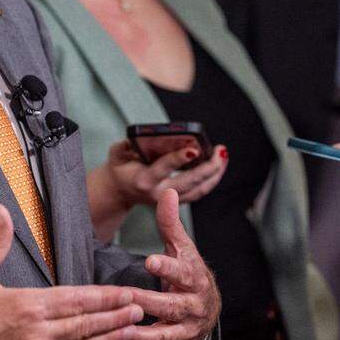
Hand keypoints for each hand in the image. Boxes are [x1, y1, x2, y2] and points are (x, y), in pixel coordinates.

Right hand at [0, 204, 146, 339]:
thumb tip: (0, 209)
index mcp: (24, 307)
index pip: (76, 300)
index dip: (105, 296)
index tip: (126, 292)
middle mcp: (34, 336)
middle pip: (85, 325)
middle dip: (116, 316)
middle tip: (141, 308)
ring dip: (108, 339)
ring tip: (130, 331)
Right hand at [103, 140, 226, 205]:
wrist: (119, 191)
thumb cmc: (120, 168)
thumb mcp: (116, 154)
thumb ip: (124, 146)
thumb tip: (137, 138)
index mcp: (144, 180)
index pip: (163, 168)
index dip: (178, 159)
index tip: (193, 149)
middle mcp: (159, 193)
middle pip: (189, 182)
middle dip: (208, 167)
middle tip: (220, 151)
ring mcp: (169, 200)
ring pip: (199, 189)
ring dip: (215, 174)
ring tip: (223, 155)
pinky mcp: (178, 200)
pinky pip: (199, 192)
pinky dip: (211, 179)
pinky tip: (219, 166)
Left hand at [112, 189, 219, 339]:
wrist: (208, 306)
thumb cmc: (189, 272)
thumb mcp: (182, 247)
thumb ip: (170, 223)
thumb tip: (167, 190)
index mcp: (195, 279)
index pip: (184, 272)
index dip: (168, 266)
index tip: (150, 259)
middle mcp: (193, 308)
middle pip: (171, 307)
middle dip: (147, 303)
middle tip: (124, 299)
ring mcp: (186, 332)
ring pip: (165, 336)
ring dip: (142, 336)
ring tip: (119, 332)